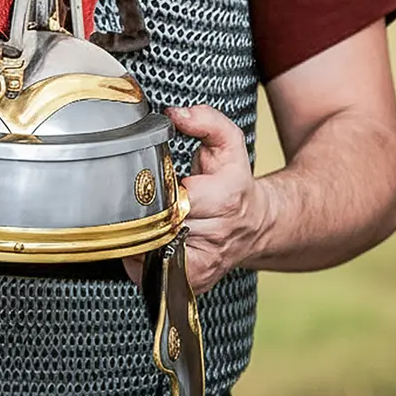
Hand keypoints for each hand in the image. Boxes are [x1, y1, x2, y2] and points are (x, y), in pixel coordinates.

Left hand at [123, 105, 270, 293]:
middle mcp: (215, 236)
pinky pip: (150, 272)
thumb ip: (205, 121)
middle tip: (142, 197)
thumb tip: (175, 114)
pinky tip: (149, 238)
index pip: (177, 199)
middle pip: (159, 225)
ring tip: (145, 216)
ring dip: (140, 233)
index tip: (149, 180)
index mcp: (224, 199)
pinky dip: (141, 256)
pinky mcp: (192, 281)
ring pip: (150, 252)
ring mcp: (204, 264)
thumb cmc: (235, 182)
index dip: (156, 190)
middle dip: (144, 210)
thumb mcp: (228, 143)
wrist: (255, 224)